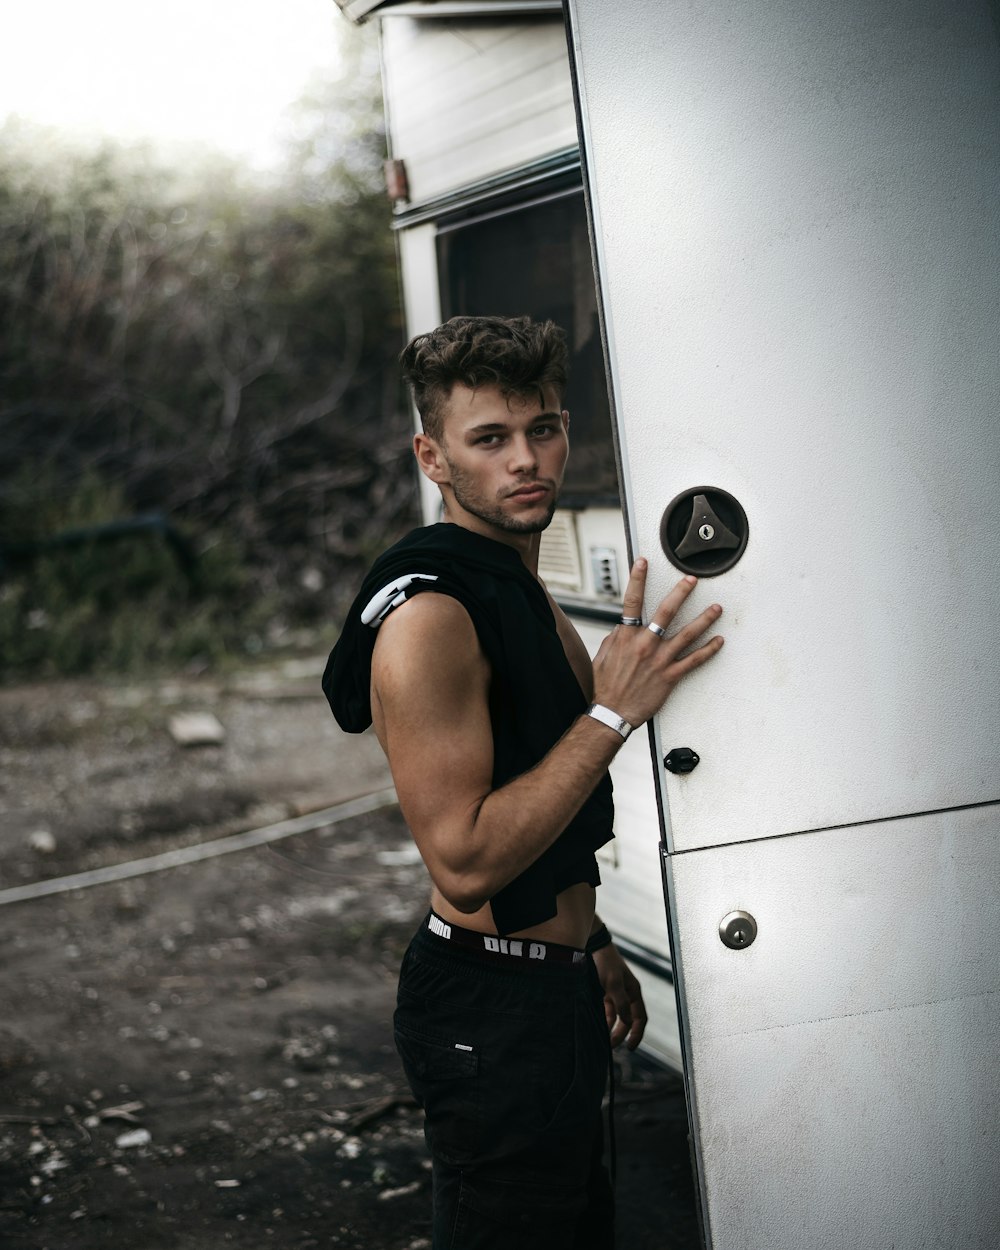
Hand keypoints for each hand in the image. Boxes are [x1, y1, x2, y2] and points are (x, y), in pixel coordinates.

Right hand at [591, 559, 722, 727]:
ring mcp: (659, 660)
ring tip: (717, 608)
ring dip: (704, 619)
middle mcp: (645, 644)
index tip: (643, 562)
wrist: (611, 712)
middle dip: (680, 593)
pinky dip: (708, 650)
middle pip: (666, 612)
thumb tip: (626, 624)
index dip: (637, 579)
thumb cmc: (606, 685)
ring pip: (687, 634)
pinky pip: (693, 660)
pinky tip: (718, 641)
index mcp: (627, 636)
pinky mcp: (670, 676)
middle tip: (692, 580)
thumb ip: (618, 636)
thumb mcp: (605, 654)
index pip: (632, 601)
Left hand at [593, 943, 646, 1049]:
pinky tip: (595, 1026)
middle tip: (610, 1046)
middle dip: (620, 1034)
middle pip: (627, 1020)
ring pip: (615, 1017)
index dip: (637, 1033)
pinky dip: (602, 1019)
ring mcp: (614, 994)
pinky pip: (605, 1010)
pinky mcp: (603, 992)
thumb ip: (620, 1002)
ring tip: (601, 1039)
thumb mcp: (613, 982)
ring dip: (610, 1028)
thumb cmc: (605, 962)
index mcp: (634, 992)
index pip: (640, 1018)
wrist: (592, 946)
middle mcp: (626, 994)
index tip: (630, 1047)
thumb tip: (627, 1022)